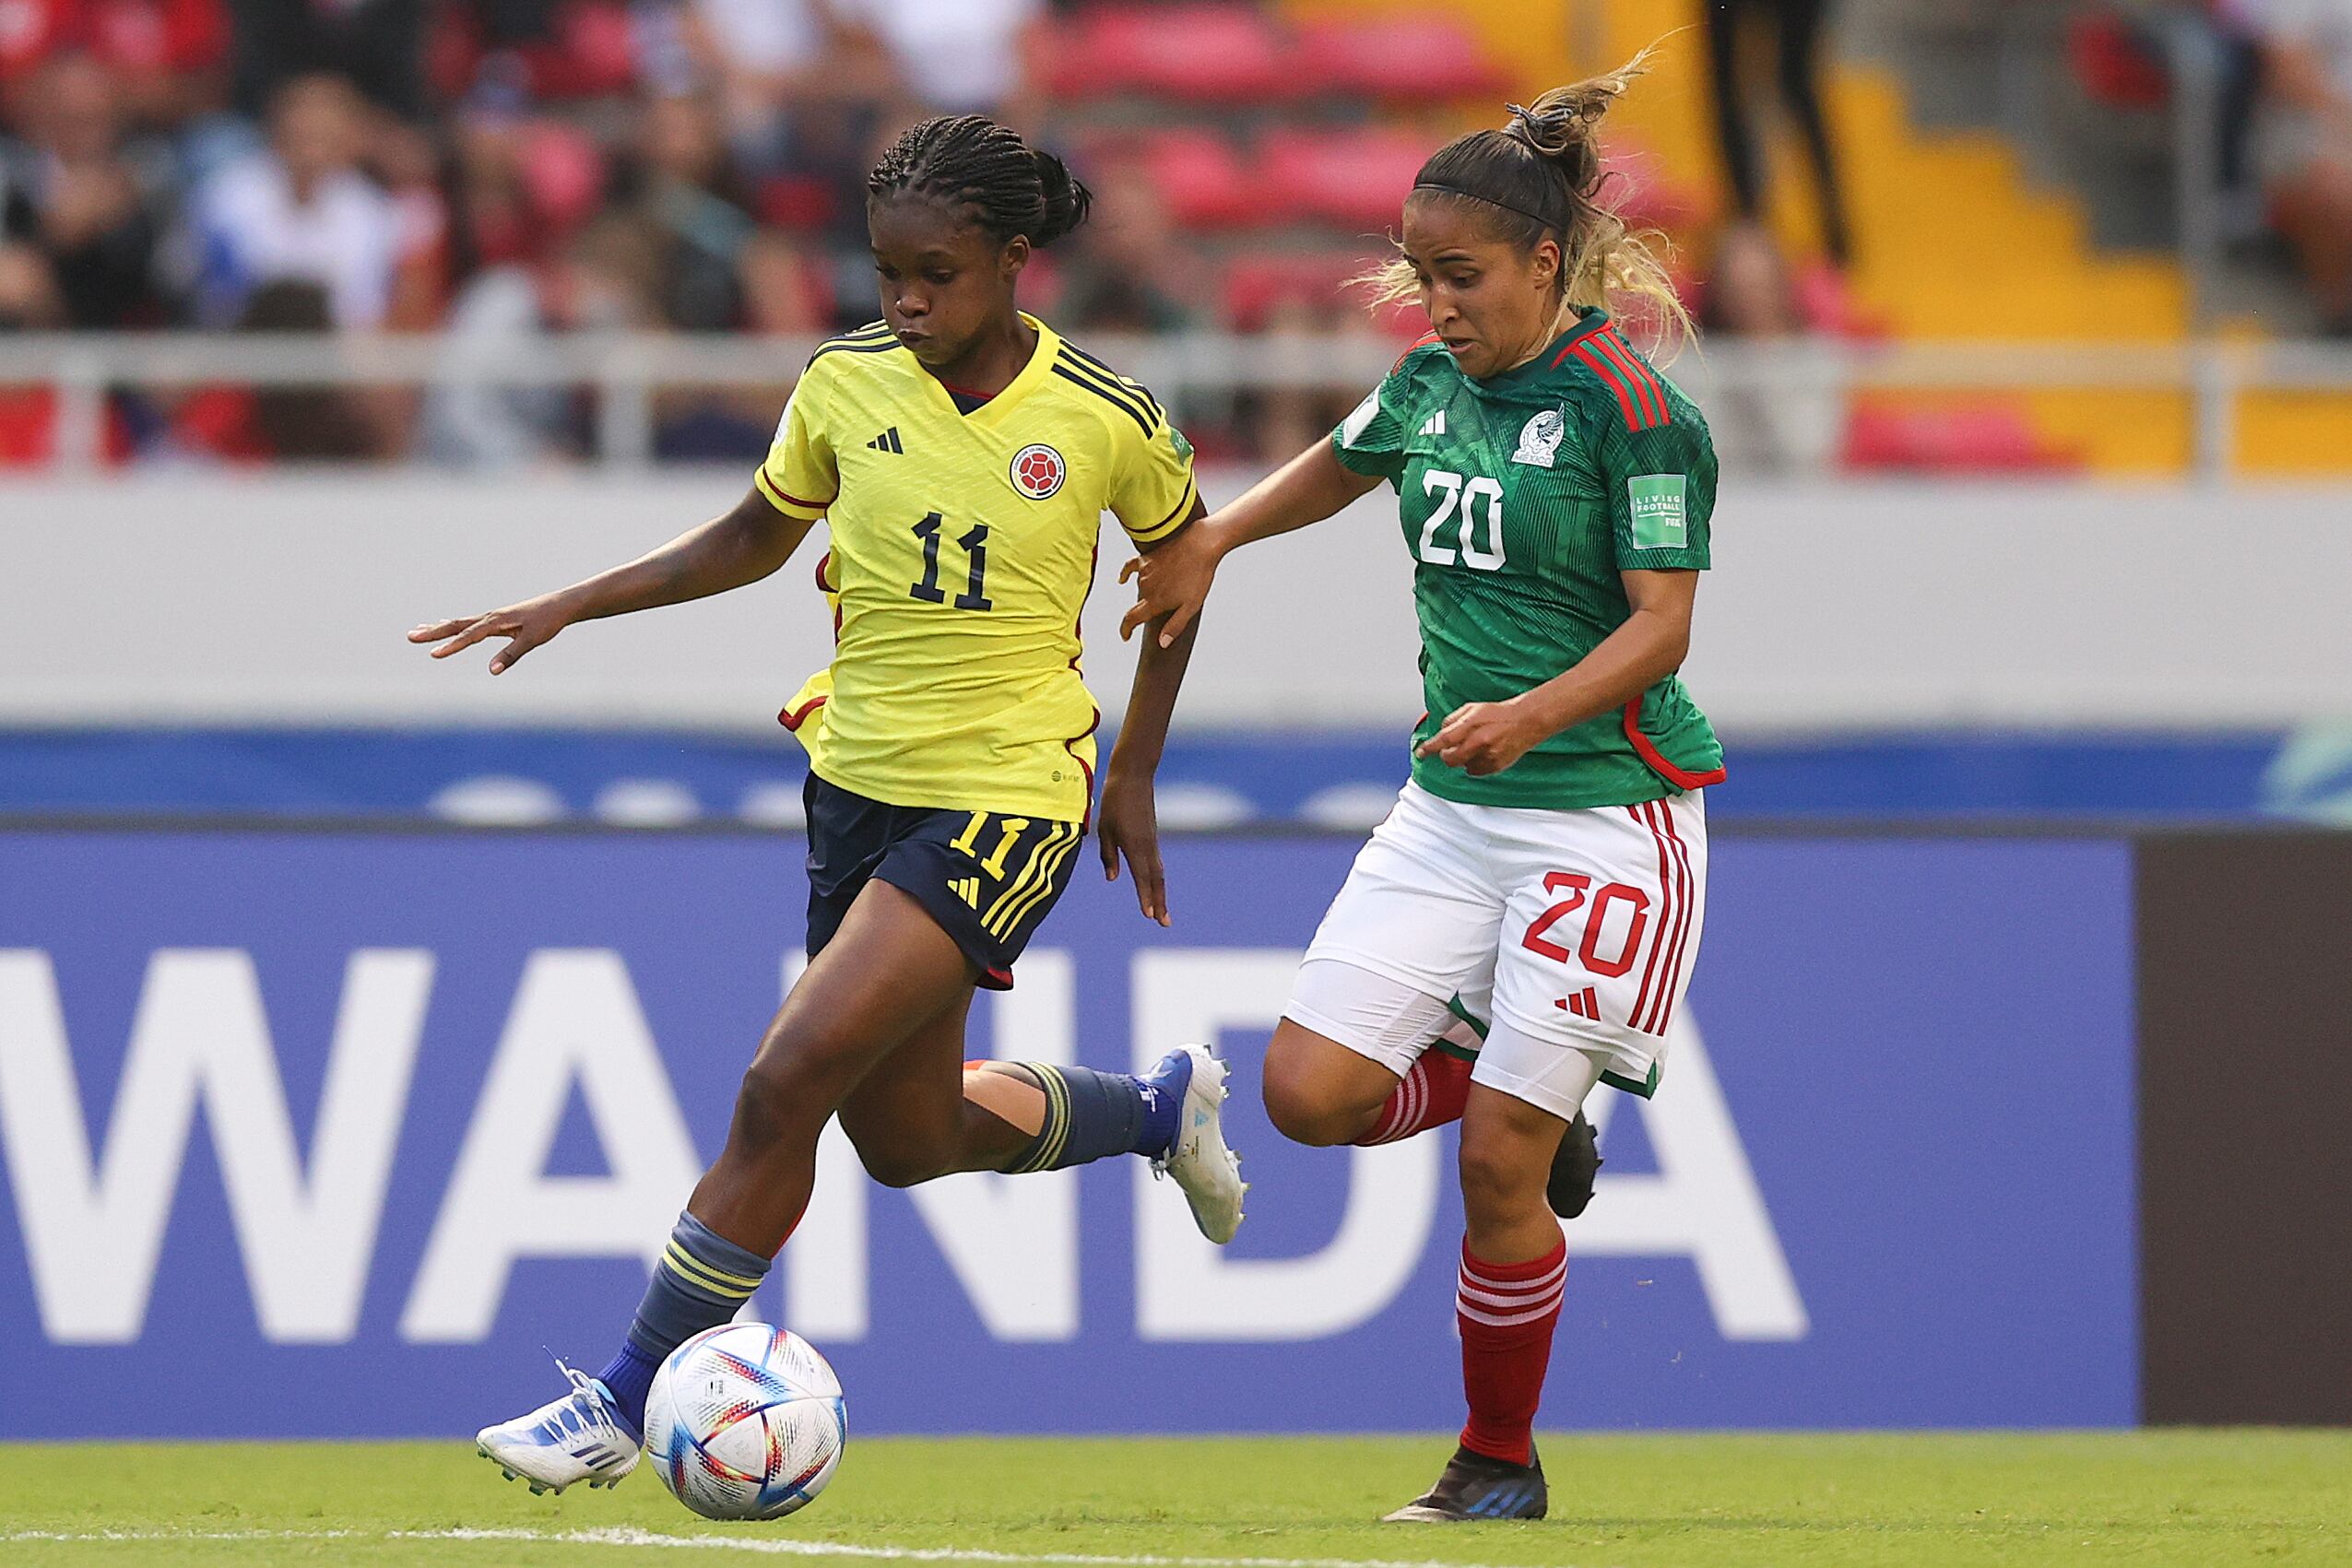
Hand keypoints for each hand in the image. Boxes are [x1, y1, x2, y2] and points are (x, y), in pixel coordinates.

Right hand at [407, 592, 577, 673]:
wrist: (560, 606)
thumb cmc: (547, 622)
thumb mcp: (531, 640)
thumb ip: (511, 655)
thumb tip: (491, 671)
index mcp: (496, 622)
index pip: (469, 636)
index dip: (451, 646)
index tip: (433, 655)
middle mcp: (490, 617)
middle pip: (456, 625)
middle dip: (433, 633)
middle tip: (409, 637)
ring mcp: (491, 618)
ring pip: (459, 623)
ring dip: (437, 628)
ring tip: (416, 632)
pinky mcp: (496, 620)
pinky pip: (468, 624)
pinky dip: (453, 625)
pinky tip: (444, 625)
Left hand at [1095, 768, 1169, 925]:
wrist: (1133, 776)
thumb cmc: (1114, 801)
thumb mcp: (1105, 828)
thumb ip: (1109, 855)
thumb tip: (1113, 878)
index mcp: (1134, 845)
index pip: (1141, 877)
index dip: (1145, 897)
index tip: (1148, 916)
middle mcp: (1147, 846)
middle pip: (1156, 880)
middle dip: (1159, 903)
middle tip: (1164, 924)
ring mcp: (1152, 842)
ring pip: (1158, 873)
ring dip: (1160, 894)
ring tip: (1162, 913)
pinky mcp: (1152, 837)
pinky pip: (1156, 863)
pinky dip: (1157, 880)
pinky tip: (1155, 888)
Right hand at [1118, 519, 1222, 647]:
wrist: (1200, 545)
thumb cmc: (1199, 575)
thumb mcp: (1191, 606)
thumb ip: (1175, 626)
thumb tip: (1162, 643)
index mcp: (1155, 601)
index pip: (1131, 619)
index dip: (1126, 630)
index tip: (1125, 636)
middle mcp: (1145, 587)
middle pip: (1140, 603)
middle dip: (1148, 608)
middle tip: (1167, 606)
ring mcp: (1145, 571)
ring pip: (1140, 587)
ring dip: (1147, 592)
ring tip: (1167, 588)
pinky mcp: (1147, 557)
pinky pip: (1130, 567)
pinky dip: (1125, 574)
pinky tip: (1122, 579)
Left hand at [1415, 699, 1545, 776]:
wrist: (1525, 721)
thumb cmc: (1498, 713)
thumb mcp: (1472, 708)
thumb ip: (1453, 720)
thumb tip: (1440, 733)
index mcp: (1471, 724)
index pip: (1444, 739)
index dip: (1429, 748)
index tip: (1421, 754)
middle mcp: (1479, 741)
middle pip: (1450, 759)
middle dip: (1446, 756)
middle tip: (1451, 750)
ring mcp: (1488, 755)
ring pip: (1462, 766)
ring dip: (1463, 760)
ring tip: (1476, 747)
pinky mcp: (1496, 766)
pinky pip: (1475, 772)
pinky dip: (1475, 765)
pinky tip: (1484, 753)